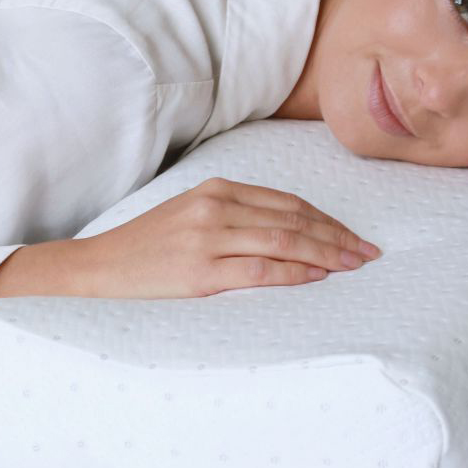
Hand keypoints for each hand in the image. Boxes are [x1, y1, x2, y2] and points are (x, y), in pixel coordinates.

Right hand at [76, 177, 381, 298]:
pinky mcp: (201, 272)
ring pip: (285, 242)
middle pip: (294, 221)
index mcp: (220, 190)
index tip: (353, 235)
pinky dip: (295, 273)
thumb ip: (238, 215)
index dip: (327, 220)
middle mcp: (218, 207)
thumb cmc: (150, 244)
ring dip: (327, 254)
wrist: (100, 266)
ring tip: (354, 265)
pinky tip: (317, 277)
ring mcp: (209, 238)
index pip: (289, 203)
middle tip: (367, 253)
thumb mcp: (194, 214)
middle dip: (337, 237)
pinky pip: (261, 271)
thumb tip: (290, 232)